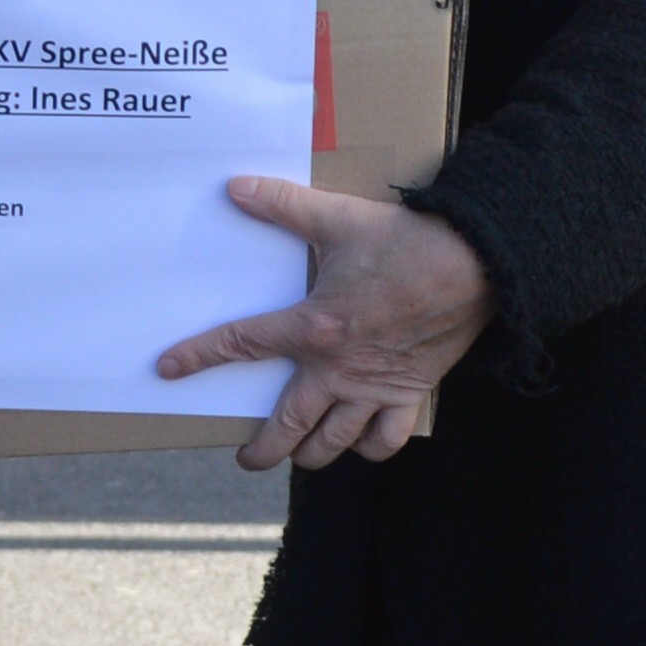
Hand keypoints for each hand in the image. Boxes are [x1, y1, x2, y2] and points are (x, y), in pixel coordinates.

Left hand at [155, 179, 494, 474]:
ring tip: (298, 454)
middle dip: (261, 450)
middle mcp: (338, 368)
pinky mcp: (409, 393)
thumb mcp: (339, 219)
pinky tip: (359, 443)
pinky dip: (370, 447)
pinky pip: (386, 439)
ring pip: (333, 442)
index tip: (169, 370)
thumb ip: (284, 206)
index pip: (242, 344)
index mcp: (313, 327)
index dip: (200, 357)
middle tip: (246, 457)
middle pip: (286, 425)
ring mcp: (374, 388)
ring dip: (310, 453)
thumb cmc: (406, 241)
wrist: (476, 263)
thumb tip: (236, 188)